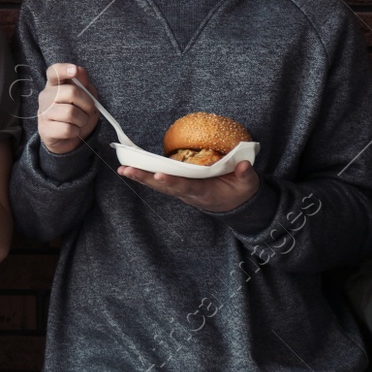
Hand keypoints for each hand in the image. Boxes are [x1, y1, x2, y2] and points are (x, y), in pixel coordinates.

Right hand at [37, 63, 95, 154]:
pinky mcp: (45, 129)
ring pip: (71, 113)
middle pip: (71, 92)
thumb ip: (84, 84)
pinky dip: (76, 131)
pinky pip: (67, 129)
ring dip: (82, 120)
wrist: (70, 139)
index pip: (54, 72)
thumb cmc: (77, 113)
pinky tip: (72, 131)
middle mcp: (46, 96)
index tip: (74, 70)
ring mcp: (43, 113)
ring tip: (79, 122)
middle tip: (88, 110)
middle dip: (87, 103)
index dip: (64, 69)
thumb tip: (81, 72)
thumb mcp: (86, 97)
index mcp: (54, 84)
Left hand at [117, 160, 260, 213]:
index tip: (159, 175)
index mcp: (204, 192)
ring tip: (123, 169)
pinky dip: (146, 175)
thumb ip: (245, 176)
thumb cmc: (240, 192)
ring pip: (159, 184)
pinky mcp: (179, 186)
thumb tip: (244, 166)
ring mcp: (182, 190)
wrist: (236, 206)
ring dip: (141, 177)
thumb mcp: (248, 185)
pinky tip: (131, 168)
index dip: (173, 181)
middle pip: (164, 187)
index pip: (186, 187)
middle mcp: (189, 193)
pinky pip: (160, 181)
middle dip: (145, 178)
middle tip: (127, 170)